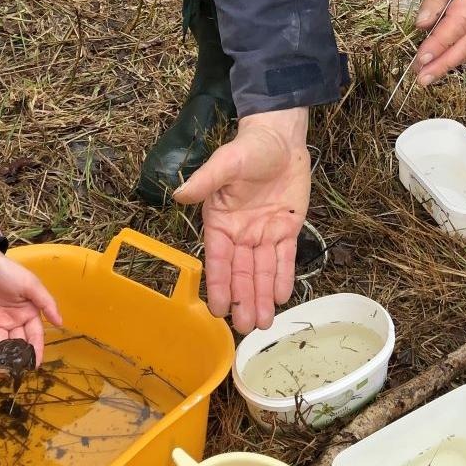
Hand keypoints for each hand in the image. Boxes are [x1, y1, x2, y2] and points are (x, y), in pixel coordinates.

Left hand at [0, 249, 61, 363]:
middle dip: (19, 356)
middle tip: (18, 370)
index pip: (35, 335)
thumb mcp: (31, 285)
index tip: (36, 364)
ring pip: (2, 343)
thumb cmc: (8, 273)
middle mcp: (15, 320)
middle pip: (18, 342)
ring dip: (3, 356)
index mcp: (29, 312)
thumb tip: (60, 323)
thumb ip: (46, 303)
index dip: (36, 349)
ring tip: (3, 369)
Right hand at [174, 109, 308, 332]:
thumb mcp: (225, 163)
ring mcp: (263, 233)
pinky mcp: (286, 229)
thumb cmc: (248, 148)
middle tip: (244, 327)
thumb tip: (180, 194)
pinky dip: (283, 277)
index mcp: (220, 222)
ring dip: (262, 297)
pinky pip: (284, 258)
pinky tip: (281, 298)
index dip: (219, 284)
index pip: (219, 260)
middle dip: (243, 299)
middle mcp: (239, 233)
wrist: (280, 138)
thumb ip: (206, 181)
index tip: (217, 309)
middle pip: (241, 273)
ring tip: (262, 323)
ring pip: (262, 271)